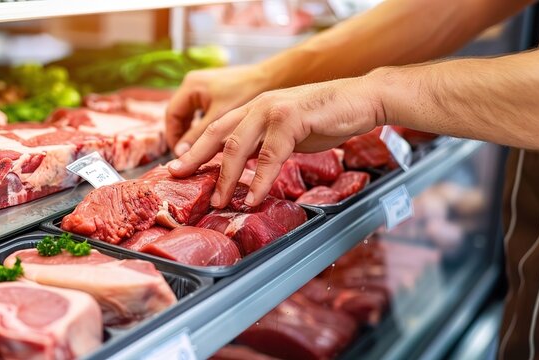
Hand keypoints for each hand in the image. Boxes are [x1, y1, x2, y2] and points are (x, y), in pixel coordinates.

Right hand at [166, 64, 272, 155]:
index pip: (171, 115)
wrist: (271, 77)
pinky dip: (203, 126)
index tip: (182, 155)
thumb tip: (181, 155)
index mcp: (190, 86)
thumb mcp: (219, 117)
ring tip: (200, 150)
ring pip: (189, 115)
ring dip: (192, 132)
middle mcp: (193, 83)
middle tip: (189, 156)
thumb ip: (198, 135)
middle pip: (178, 115)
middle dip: (182, 136)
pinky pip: (200, 112)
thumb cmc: (247, 92)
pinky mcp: (214, 91)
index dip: (173, 137)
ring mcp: (203, 86)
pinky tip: (212, 139)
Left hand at [168, 76, 385, 207]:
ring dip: (226, 177)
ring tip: (219, 201)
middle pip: (217, 134)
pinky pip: (269, 155)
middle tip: (178, 176)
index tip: (177, 166)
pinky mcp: (292, 119)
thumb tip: (246, 168)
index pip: (217, 128)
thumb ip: (265, 144)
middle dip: (196, 158)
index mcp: (254, 108)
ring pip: (238, 145)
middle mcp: (258, 105)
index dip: (195, 148)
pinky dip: (259, 179)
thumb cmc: (326, 116)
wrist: (361, 99)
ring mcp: (273, 110)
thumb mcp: (287, 131)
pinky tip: (253, 197)